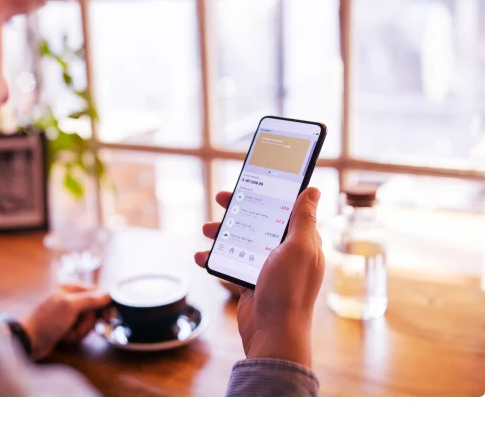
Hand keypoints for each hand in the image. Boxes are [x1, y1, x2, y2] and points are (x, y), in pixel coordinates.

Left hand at [21, 282, 110, 359]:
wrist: (28, 340)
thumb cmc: (47, 320)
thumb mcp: (70, 306)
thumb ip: (91, 299)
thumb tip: (109, 294)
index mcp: (71, 288)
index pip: (96, 293)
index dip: (103, 306)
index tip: (107, 318)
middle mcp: (70, 298)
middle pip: (93, 309)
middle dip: (88, 322)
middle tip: (79, 328)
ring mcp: (68, 313)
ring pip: (87, 321)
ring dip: (81, 331)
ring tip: (69, 334)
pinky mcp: (65, 326)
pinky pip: (79, 330)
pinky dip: (74, 336)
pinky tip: (65, 338)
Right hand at [194, 188, 324, 367]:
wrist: (272, 333)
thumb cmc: (289, 290)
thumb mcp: (298, 247)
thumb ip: (304, 218)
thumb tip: (313, 190)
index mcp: (302, 241)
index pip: (287, 208)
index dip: (269, 193)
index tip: (251, 180)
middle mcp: (286, 252)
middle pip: (260, 221)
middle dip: (239, 209)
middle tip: (221, 198)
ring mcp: (267, 267)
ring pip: (242, 240)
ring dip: (222, 233)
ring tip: (206, 229)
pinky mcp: (250, 281)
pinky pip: (230, 262)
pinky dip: (214, 257)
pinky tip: (200, 255)